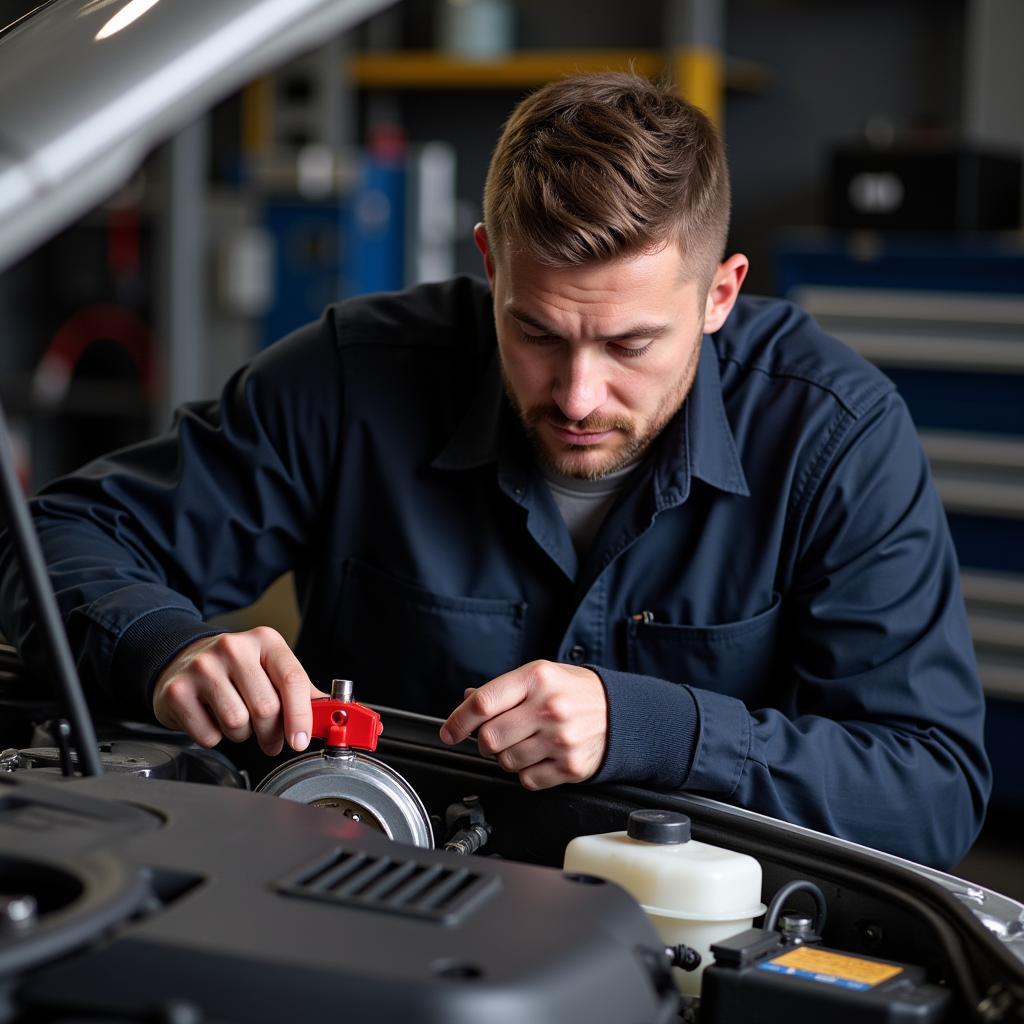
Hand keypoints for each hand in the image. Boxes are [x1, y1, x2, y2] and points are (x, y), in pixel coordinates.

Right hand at [152, 627, 327, 755]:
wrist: (183, 661)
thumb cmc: (235, 670)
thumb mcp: (270, 668)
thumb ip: (300, 690)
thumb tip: (330, 714)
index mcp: (265, 641)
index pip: (292, 679)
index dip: (300, 715)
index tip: (300, 740)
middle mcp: (234, 648)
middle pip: (266, 708)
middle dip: (271, 733)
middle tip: (270, 738)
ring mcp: (203, 667)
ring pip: (237, 723)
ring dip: (242, 734)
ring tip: (236, 720)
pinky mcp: (178, 691)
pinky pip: (209, 735)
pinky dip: (214, 737)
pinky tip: (211, 719)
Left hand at [439, 660, 607, 789]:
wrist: (619, 712)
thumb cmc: (573, 691)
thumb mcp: (539, 675)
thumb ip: (502, 689)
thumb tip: (467, 701)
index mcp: (537, 678)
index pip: (483, 703)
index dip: (459, 721)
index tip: (450, 731)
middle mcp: (549, 708)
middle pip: (489, 738)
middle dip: (485, 741)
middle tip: (496, 736)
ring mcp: (561, 740)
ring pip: (506, 762)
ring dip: (507, 757)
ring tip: (526, 742)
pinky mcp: (570, 766)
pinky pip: (527, 780)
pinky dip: (526, 772)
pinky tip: (540, 755)